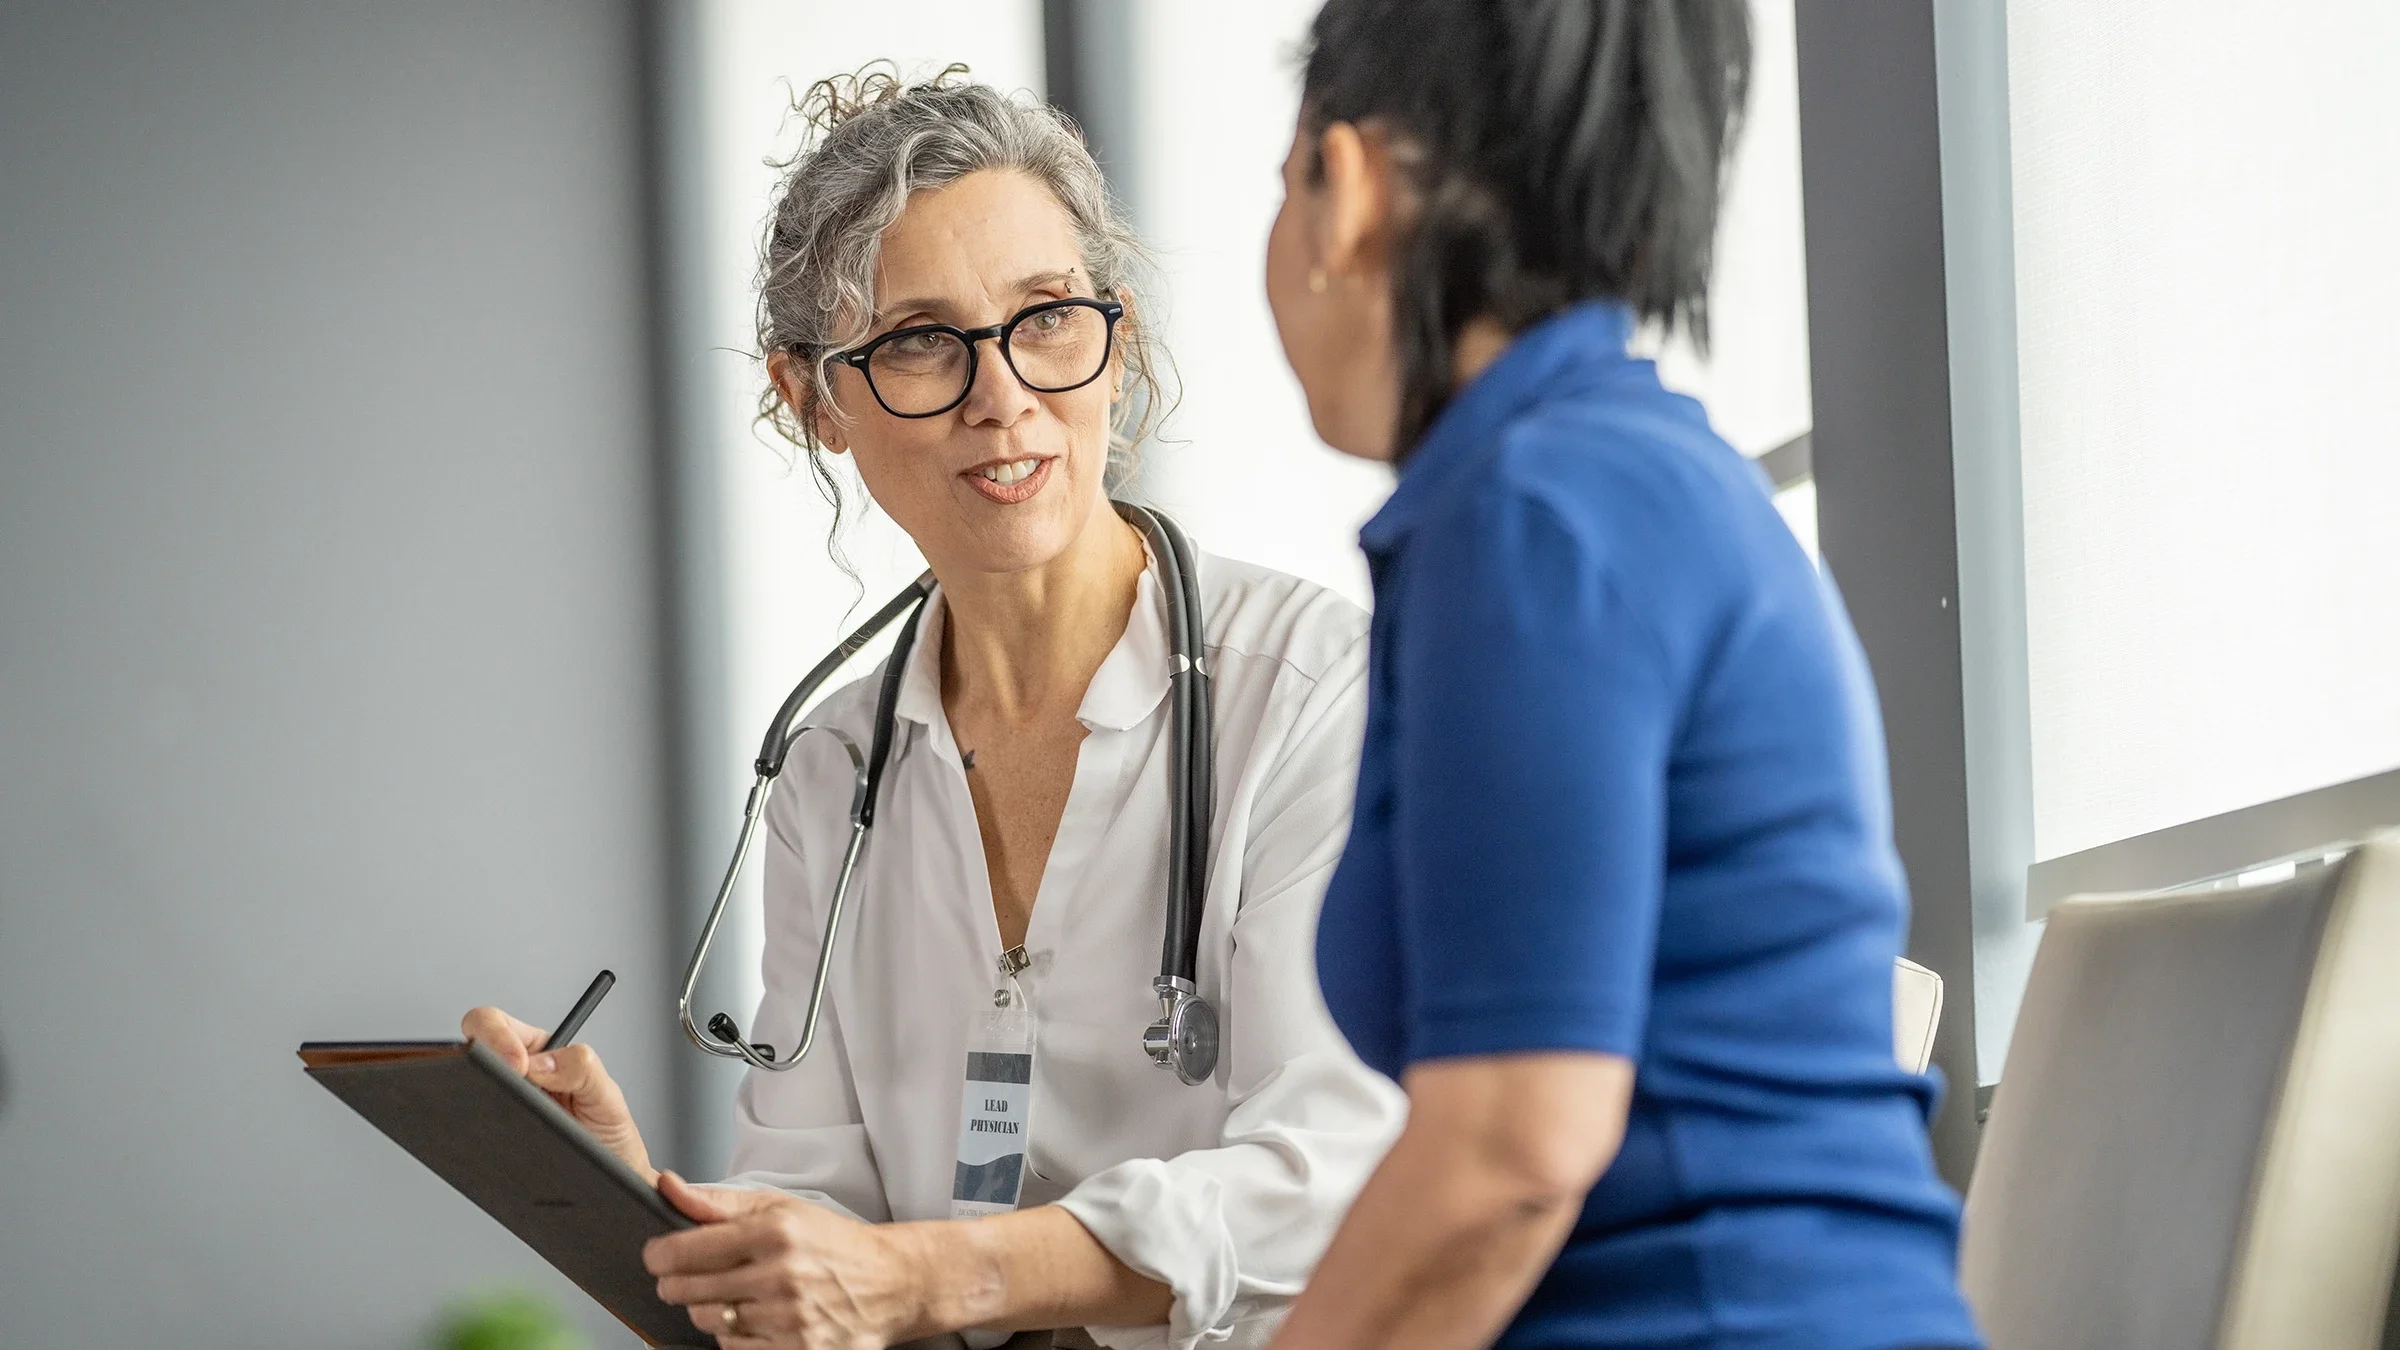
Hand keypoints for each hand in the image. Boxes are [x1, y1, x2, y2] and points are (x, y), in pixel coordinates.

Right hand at [459, 1005, 654, 1183]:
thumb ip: (583, 1069)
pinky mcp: (492, 1138)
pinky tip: (501, 1137)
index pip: (498, 1024)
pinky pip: (471, 1128)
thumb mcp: (608, 1097)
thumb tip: (540, 1062)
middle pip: (472, 1048)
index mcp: (540, 1052)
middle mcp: (515, 1076)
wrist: (608, 1181)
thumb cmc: (610, 1136)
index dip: (497, 1035)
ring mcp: (500, 1106)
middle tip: (509, 1081)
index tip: (517, 1063)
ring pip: (467, 1088)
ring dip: (479, 1093)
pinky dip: (476, 1129)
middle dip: (479, 1056)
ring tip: (513, 1115)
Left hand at [646, 1172, 930, 1349]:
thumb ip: (718, 1202)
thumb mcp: (780, 1208)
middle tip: (685, 1276)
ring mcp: (789, 1319)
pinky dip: (734, 1334)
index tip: (656, 1255)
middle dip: (676, 1283)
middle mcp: (781, 1276)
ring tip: (730, 1294)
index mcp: (775, 1232)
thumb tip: (667, 1186)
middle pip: (688, 1289)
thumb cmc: (831, 1242)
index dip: (659, 1254)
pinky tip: (754, 1317)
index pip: (686, 1250)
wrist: (891, 1283)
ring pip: (708, 1321)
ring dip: (707, 1308)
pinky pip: (733, 1348)